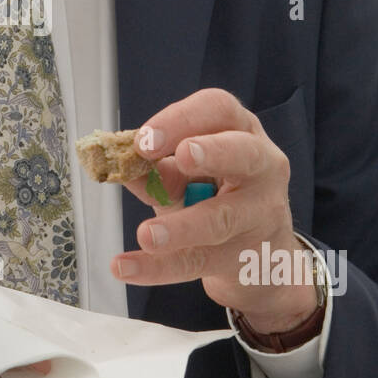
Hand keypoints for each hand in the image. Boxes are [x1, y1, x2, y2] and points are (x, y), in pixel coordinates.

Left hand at [110, 89, 317, 332]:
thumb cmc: (218, 196)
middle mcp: (261, 167)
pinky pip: (200, 259)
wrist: (260, 254)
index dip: (182, 119)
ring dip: (182, 227)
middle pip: (243, 153)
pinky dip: (159, 267)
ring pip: (222, 218)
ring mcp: (260, 214)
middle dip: (211, 152)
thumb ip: (155, 169)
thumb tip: (116, 166)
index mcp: (241, 132)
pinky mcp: (247, 256)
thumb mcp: (187, 175)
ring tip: (147, 235)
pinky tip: (126, 267)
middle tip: (179, 157)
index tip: (145, 138)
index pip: (219, 110)